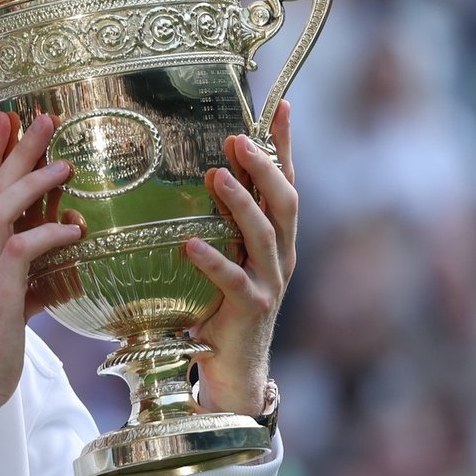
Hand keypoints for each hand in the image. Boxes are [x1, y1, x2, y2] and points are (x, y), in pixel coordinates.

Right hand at [0, 112, 81, 426]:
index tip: (8, 120)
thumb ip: (36, 276)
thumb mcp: (13, 302)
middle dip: (15, 149)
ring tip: (64, 163)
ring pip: (1, 208)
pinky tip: (74, 229)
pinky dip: (49, 234)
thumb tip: (69, 259)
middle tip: (40, 116)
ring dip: (32, 181)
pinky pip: (22, 250)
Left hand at [186, 100, 297, 417]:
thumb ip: (220, 222)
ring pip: (265, 235)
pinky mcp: (251, 310)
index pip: (286, 182)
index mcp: (278, 238)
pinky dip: (213, 261)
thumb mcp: (225, 257)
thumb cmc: (221, 309)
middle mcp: (281, 256)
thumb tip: (199, 172)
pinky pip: (233, 281)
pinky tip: (189, 244)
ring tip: (216, 176)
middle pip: (285, 201)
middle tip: (237, 139)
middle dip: (265, 166)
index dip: (285, 144)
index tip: (282, 104)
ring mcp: (269, 283)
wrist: (234, 371)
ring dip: (241, 203)